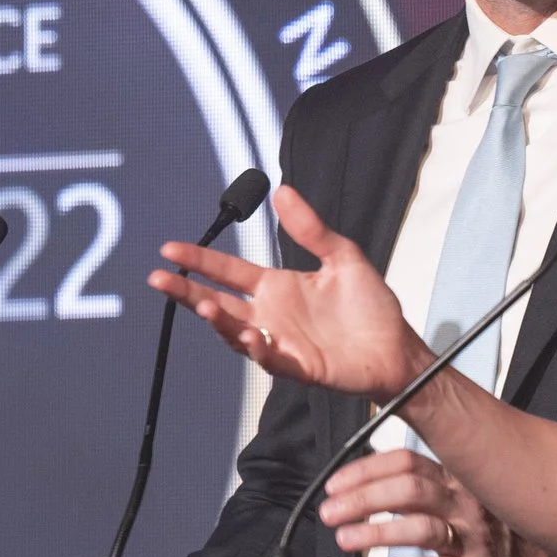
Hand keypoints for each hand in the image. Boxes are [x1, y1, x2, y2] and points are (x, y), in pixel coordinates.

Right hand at [150, 185, 430, 397]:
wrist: (397, 348)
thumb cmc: (372, 307)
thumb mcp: (342, 256)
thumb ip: (311, 228)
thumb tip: (283, 191)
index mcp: (277, 288)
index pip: (228, 272)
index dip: (199, 260)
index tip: (170, 249)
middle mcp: (271, 315)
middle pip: (216, 302)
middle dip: (186, 293)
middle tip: (159, 279)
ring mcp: (280, 341)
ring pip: (235, 332)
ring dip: (218, 320)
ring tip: (203, 307)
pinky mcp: (298, 365)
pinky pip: (269, 358)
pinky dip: (257, 348)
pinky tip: (250, 335)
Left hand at [318, 446, 556, 556]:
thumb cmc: (495, 536)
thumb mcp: (465, 497)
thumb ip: (425, 485)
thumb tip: (371, 481)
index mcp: (460, 479)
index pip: (407, 462)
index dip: (365, 471)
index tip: (336, 484)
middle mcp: (466, 503)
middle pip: (409, 489)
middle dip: (362, 498)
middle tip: (332, 512)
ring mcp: (473, 539)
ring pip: (420, 527)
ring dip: (375, 531)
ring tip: (346, 539)